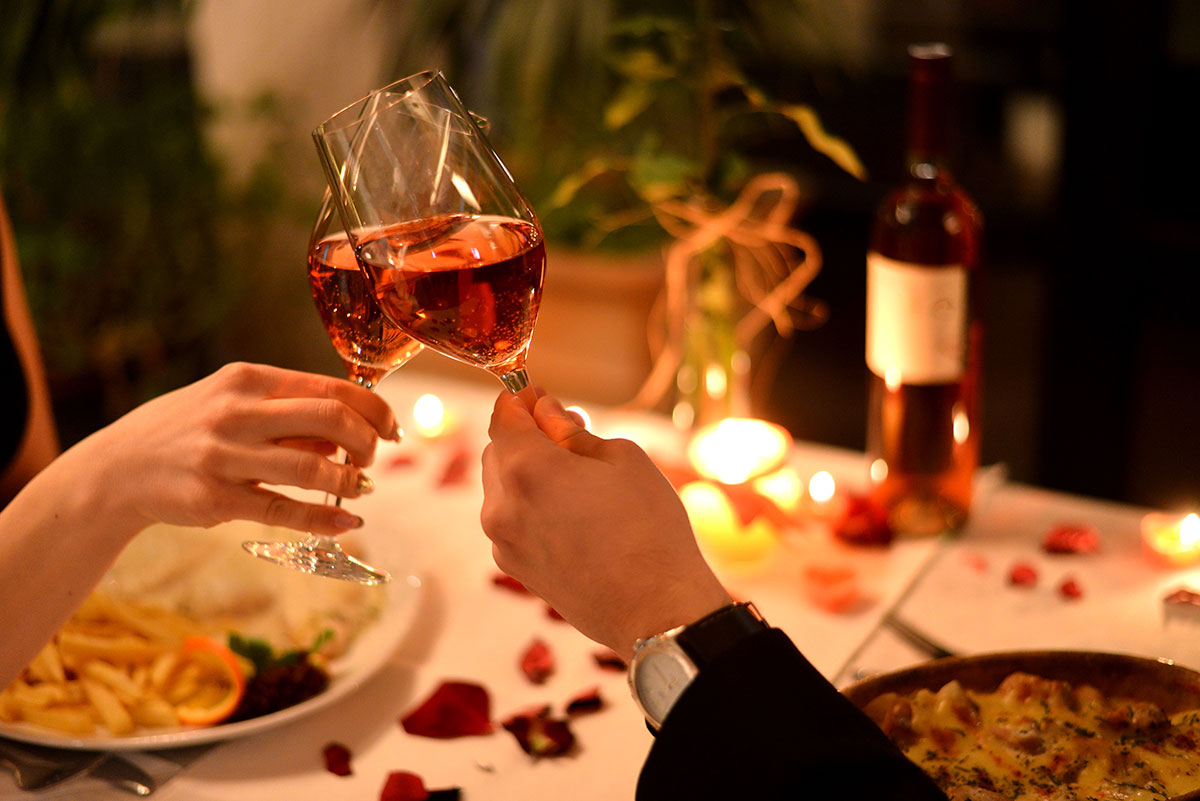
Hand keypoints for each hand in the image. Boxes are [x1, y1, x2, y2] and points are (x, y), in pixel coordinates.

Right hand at [78, 362, 398, 534]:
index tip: (392, 428)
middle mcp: (237, 412)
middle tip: (373, 458)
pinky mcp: (215, 499)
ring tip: (360, 488)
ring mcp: (224, 456)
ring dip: (349, 480)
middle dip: (368, 441)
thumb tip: (352, 432)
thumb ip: (290, 413)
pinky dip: (324, 518)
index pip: (332, 388)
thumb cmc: (191, 430)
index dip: (375, 410)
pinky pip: (285, 510)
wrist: (118, 468)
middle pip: (331, 419)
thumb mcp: (235, 404)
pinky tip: (347, 523)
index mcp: (249, 380)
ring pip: (312, 466)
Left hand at [481, 391, 730, 658]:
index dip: (522, 399)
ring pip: (502, 488)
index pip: (504, 415)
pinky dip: (530, 506)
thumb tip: (547, 414)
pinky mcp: (514, 568)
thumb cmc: (649, 529)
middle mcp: (502, 505)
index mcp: (526, 468)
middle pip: (498, 450)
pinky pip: (512, 521)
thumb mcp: (622, 459)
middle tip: (568, 434)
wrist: (655, 609)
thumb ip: (573, 431)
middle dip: (526, 436)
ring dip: (527, 473)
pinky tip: (572, 516)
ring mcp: (503, 541)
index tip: (542, 396)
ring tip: (576, 480)